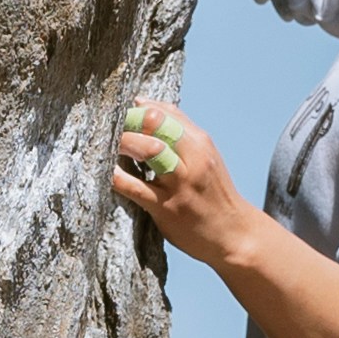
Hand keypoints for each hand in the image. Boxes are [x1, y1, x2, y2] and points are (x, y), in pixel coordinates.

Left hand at [114, 95, 246, 274]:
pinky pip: (135, 187)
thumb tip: (143, 104)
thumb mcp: (205, 157)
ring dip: (124, 142)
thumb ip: (179, 133)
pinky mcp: (166, 207)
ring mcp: (180, 183)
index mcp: (201, 142)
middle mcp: (193, 158)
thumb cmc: (212, 193)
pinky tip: (105, 172)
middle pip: (158, 123)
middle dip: (130, 119)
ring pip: (150, 150)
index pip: (166, 112)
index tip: (121, 113)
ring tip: (106, 143)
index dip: (140, 109)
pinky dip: (117, 177)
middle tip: (109, 126)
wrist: (232, 234)